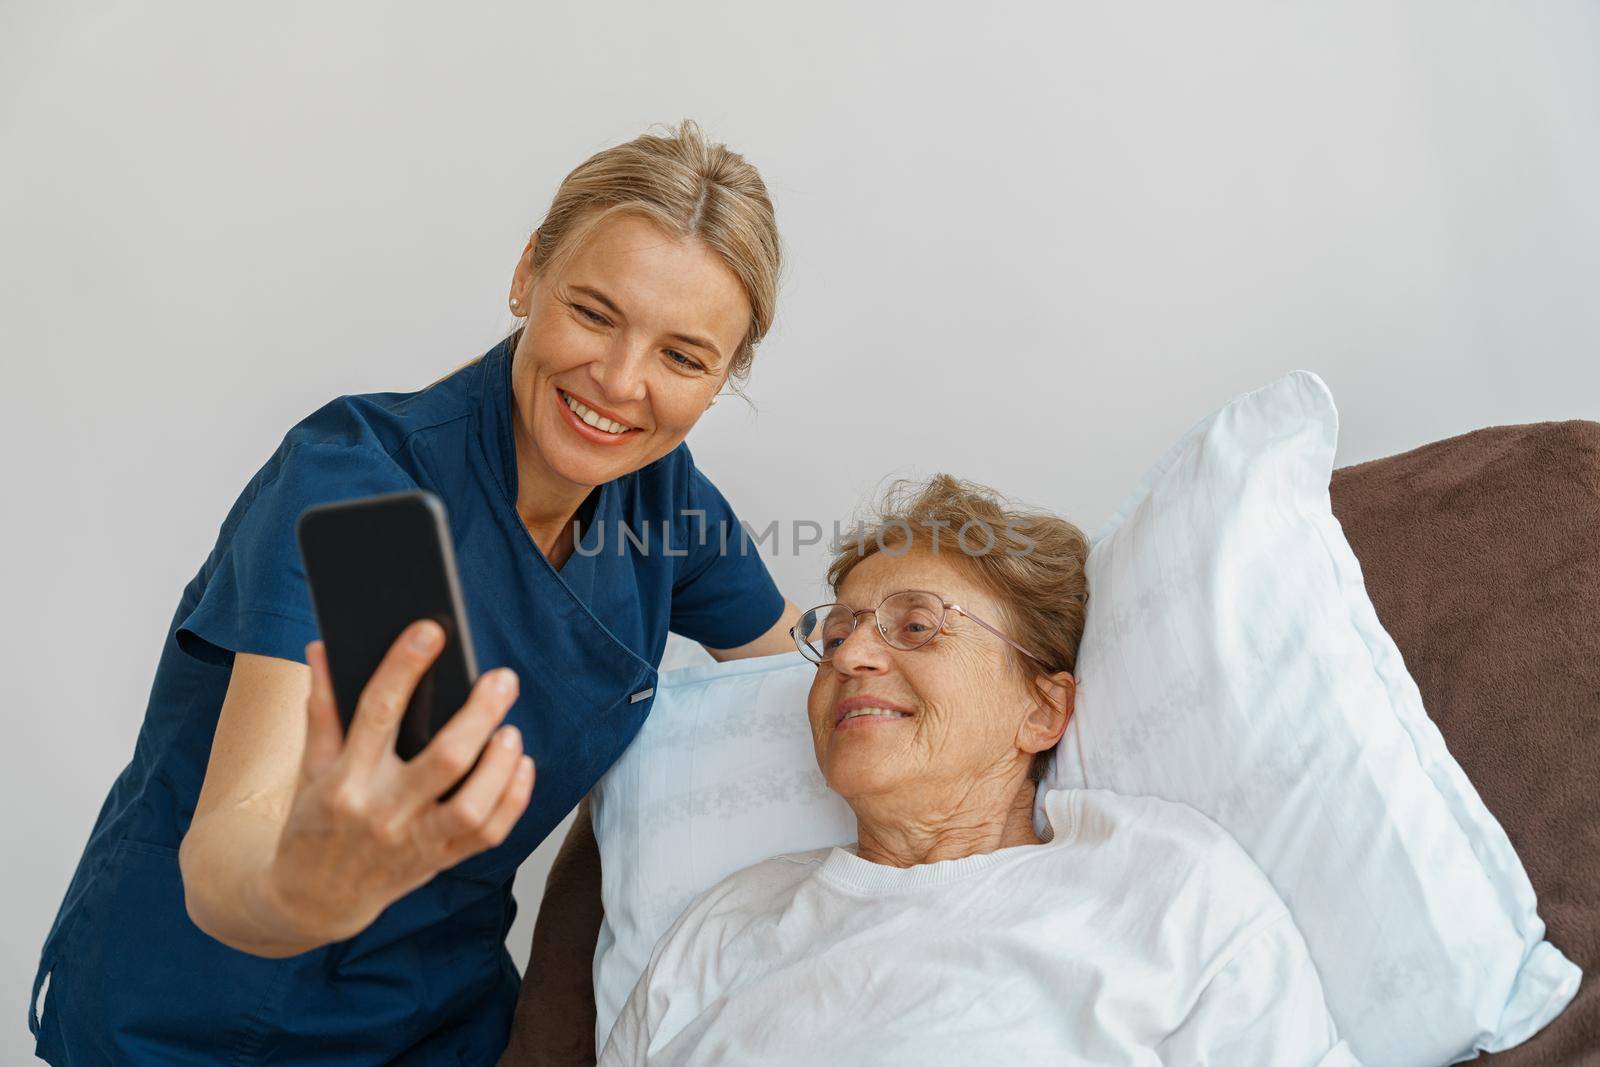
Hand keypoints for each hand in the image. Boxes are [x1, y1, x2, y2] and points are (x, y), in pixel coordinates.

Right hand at [255, 621, 534, 946]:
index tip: (431, 630)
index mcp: (344, 780)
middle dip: (480, 714)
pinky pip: (488, 834)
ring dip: (501, 764)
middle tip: (503, 679)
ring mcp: (414, 843)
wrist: (312, 900)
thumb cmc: (315, 819)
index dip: (404, 667)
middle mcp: (382, 813)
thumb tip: (321, 646)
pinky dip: (513, 799)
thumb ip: (321, 707)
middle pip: (444, 760)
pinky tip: (521, 764)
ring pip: (472, 805)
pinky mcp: (439, 862)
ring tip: (510, 729)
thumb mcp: (310, 765)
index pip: (377, 713)